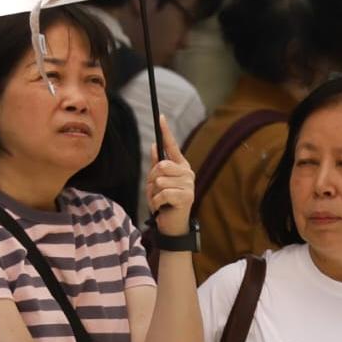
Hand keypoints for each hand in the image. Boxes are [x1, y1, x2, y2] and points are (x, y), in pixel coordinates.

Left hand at [147, 116, 194, 237]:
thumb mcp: (157, 181)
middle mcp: (187, 173)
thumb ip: (157, 164)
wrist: (172, 225)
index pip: (172, 146)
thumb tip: (155, 144)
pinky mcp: (186, 196)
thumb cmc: (164, 202)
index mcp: (180, 166)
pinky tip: (161, 207)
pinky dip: (156, 202)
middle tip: (155, 191)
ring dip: (154, 193)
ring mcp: (188, 184)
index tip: (160, 116)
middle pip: (161, 166)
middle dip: (152, 180)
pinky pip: (163, 193)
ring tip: (159, 201)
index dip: (166, 132)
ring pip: (160, 180)